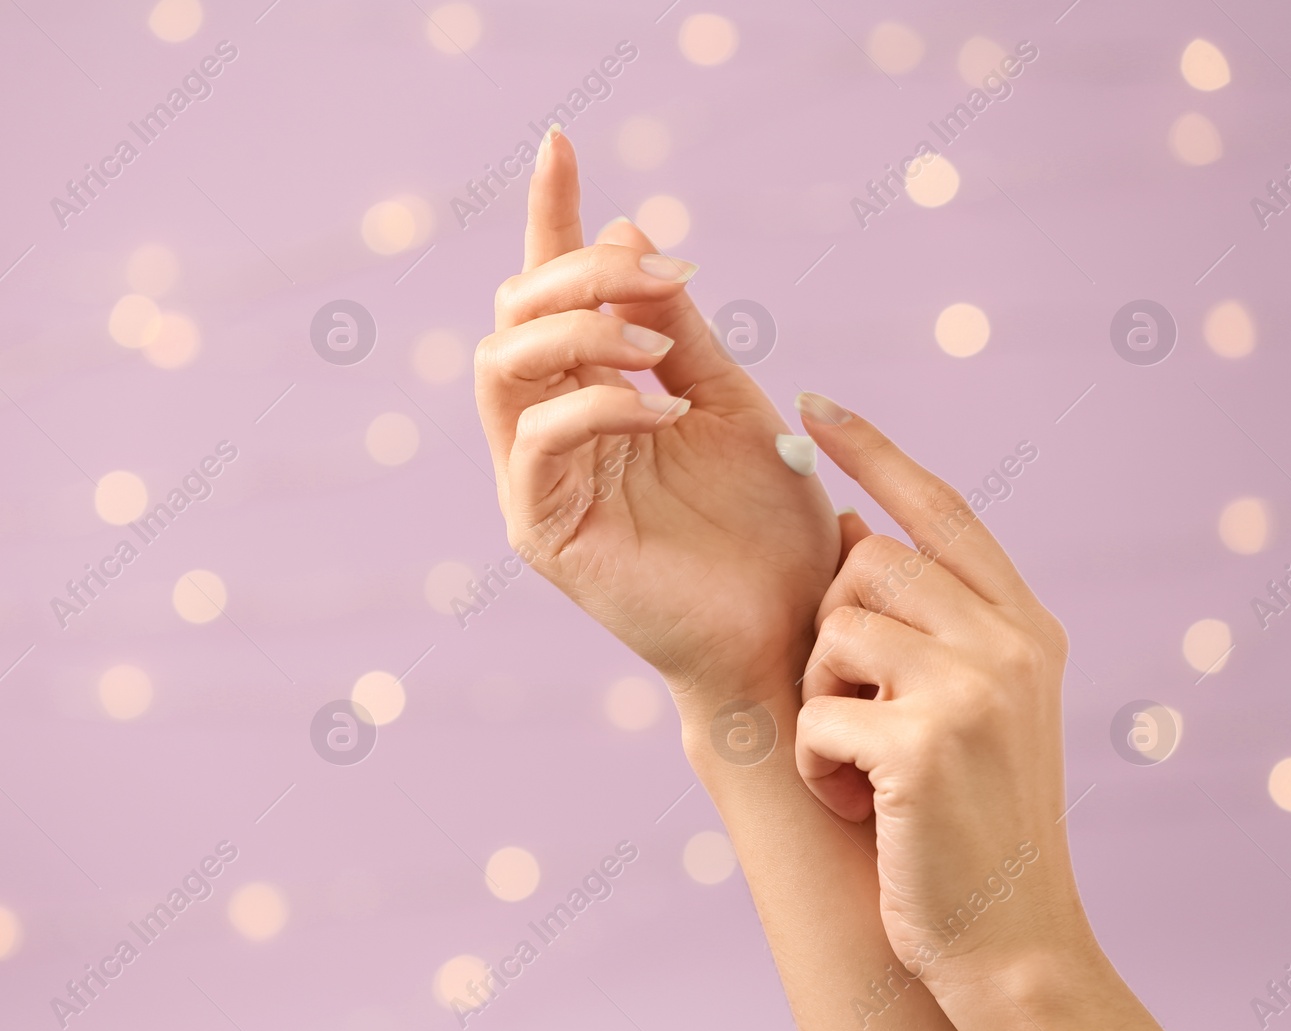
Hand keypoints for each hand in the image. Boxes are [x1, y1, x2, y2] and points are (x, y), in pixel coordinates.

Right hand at [476, 128, 840, 715]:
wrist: (788, 627)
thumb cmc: (768, 525)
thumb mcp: (732, 399)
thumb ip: (678, 325)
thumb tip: (625, 230)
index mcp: (596, 391)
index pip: (554, 292)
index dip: (552, 217)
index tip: (563, 141)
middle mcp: (553, 429)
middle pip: (515, 314)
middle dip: (580, 273)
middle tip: (668, 275)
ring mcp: (539, 479)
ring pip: (502, 365)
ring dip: (579, 329)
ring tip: (660, 342)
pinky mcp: (540, 529)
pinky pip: (535, 438)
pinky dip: (595, 402)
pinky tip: (659, 406)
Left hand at [793, 390, 1085, 979]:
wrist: (1009, 938)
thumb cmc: (968, 819)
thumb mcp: (972, 705)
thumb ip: (930, 618)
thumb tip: (845, 529)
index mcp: (1025, 625)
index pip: (942, 509)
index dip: (875, 452)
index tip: (815, 406)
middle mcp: (1010, 642)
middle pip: (868, 563)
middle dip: (832, 629)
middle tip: (852, 705)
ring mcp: (973, 688)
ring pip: (835, 628)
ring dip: (821, 699)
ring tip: (859, 760)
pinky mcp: (925, 742)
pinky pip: (815, 713)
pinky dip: (815, 762)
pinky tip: (857, 802)